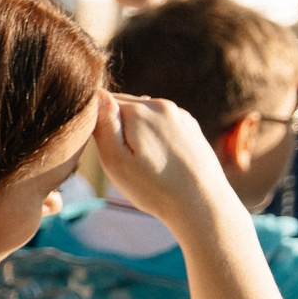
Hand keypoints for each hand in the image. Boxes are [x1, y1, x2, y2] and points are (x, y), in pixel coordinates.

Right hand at [93, 91, 233, 235]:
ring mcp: (180, 114)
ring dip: (135, 130)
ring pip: (143, 114)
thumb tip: (97, 95)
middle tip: (121, 158)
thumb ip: (103, 125)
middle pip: (123, 105)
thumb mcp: (115, 161)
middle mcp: (161, 105)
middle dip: (115, 125)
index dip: (95, 124)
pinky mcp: (191, 126)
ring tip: (142, 161)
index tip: (103, 148)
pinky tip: (158, 158)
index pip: (101, 102)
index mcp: (139, 110)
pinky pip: (161, 122)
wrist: (202, 203)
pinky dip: (154, 135)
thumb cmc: (153, 187)